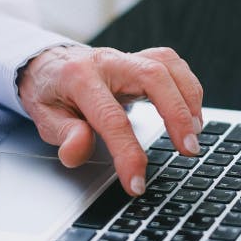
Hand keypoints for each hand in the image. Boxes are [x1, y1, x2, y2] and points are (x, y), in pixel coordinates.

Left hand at [17, 46, 203, 195]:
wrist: (50, 64)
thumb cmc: (51, 94)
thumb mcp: (45, 118)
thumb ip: (64, 135)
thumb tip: (77, 151)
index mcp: (79, 78)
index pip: (111, 119)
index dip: (127, 153)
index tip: (137, 183)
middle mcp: (108, 62)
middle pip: (152, 78)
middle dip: (176, 115)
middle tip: (189, 149)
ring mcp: (127, 57)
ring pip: (167, 66)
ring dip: (188, 100)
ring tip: (195, 134)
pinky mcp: (142, 58)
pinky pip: (173, 64)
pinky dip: (188, 87)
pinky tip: (193, 112)